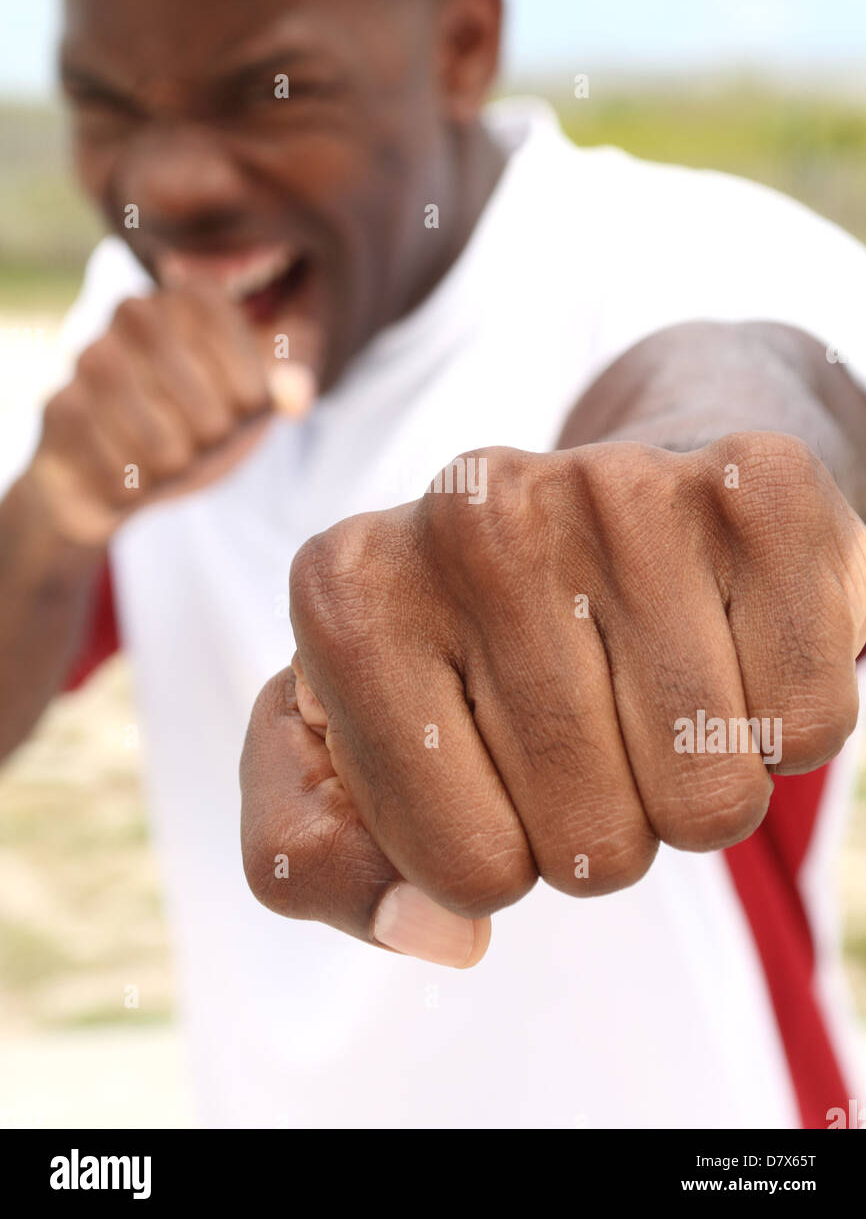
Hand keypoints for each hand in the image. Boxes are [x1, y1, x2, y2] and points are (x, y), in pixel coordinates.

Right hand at [26, 284, 308, 546]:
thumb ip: (292, 384)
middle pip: (194, 387)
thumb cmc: (198, 424)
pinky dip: (136, 486)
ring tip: (170, 460)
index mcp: (188, 297)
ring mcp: (89, 358)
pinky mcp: (60, 410)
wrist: (119, 478)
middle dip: (211, 429)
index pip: (225, 323)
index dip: (246, 379)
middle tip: (207, 440)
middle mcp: (132, 313)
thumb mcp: (254, 400)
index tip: (248, 405)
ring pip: (157, 437)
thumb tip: (298, 397)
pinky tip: (131, 478)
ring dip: (174, 462)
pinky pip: (117, 466)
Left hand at [240, 433, 865, 967]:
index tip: (487, 773)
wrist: (592, 510)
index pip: (464, 872)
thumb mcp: (334, 757)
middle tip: (583, 732)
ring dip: (691, 789)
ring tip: (649, 691)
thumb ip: (319, 863)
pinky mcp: (755, 484)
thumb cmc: (462, 651)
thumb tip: (440, 933)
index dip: (495, 860)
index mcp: (348, 595)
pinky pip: (810, 724)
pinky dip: (780, 730)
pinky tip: (722, 649)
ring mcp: (615, 485)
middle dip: (599, 830)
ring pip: (710, 800)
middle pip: (594, 848)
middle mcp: (470, 514)